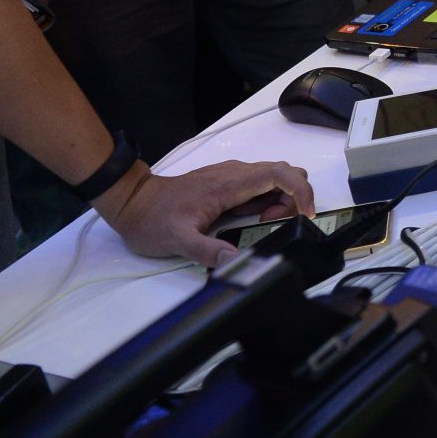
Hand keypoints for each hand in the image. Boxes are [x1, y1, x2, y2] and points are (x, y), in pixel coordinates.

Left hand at [92, 159, 314, 267]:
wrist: (132, 203)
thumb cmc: (152, 218)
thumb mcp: (178, 240)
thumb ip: (209, 252)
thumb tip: (237, 264)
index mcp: (229, 184)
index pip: (281, 174)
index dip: (301, 192)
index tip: (304, 214)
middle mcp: (234, 174)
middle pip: (285, 173)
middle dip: (294, 198)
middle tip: (277, 222)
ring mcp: (231, 177)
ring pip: (275, 178)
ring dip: (282, 200)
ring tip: (264, 222)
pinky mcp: (228, 184)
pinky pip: (261, 186)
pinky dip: (270, 201)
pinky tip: (253, 218)